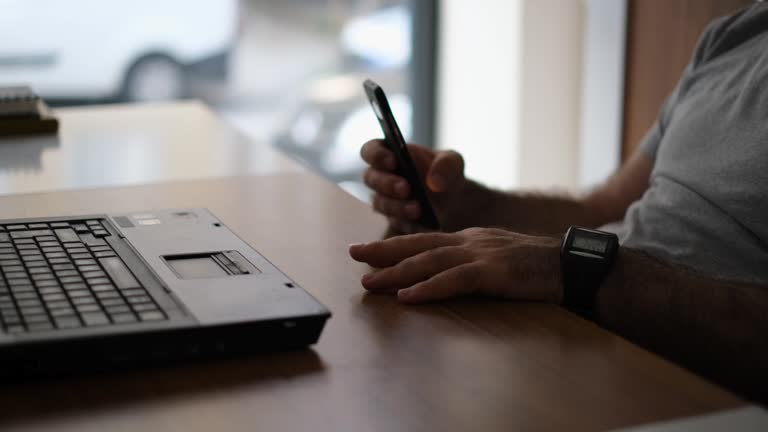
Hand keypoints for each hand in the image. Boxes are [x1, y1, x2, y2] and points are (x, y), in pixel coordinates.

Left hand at [349, 227, 562, 303]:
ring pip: (429, 261)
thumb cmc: (535, 266)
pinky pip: (454, 280)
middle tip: (354, 254)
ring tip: (370, 280)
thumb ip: (471, 262)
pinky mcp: (492, 272)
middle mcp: (470, 241)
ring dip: (397, 272)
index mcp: (469, 237)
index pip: (424, 239)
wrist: (571, 265)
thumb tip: (444, 273)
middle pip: (418, 244)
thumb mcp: (497, 258)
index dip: (394, 244)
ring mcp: (481, 254)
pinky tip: (408, 296)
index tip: (368, 250)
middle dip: (383, 250)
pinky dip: (428, 288)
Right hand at [360, 139, 467, 232]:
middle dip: (387, 183)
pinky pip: (394, 222)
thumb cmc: (446, 172)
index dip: (376, 155)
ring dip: (397, 206)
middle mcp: (381, 176)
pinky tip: (422, 223)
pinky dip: (407, 222)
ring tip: (417, 209)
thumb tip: (434, 183)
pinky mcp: (394, 219)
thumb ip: (445, 165)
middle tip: (406, 188)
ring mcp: (385, 199)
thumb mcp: (453, 162)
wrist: (454, 199)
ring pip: (380, 203)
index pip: (370, 150)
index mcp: (390, 153)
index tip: (392, 161)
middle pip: (371, 178)